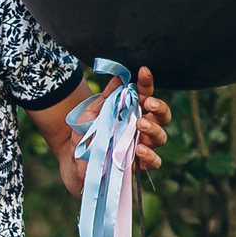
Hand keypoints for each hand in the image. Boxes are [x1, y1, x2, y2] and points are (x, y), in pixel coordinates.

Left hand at [55, 67, 171, 194]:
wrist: (73, 160)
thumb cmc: (85, 133)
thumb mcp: (91, 112)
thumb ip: (107, 96)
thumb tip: (119, 76)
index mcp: (131, 110)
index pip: (145, 94)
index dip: (147, 83)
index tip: (143, 72)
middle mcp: (140, 127)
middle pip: (162, 116)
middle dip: (160, 108)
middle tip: (148, 104)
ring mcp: (140, 146)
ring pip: (160, 138)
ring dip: (154, 129)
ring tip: (140, 124)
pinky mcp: (136, 165)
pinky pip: (153, 162)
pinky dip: (150, 156)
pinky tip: (139, 150)